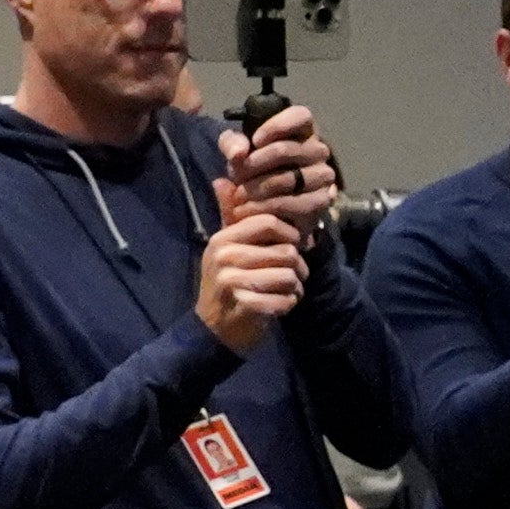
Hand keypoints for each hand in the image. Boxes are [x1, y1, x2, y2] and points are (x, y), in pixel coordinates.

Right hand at [196, 211, 308, 351]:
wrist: (213, 328)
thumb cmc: (227, 284)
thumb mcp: (225, 248)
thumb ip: (229, 216)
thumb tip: (222, 180)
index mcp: (223, 239)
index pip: (268, 222)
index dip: (290, 234)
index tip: (290, 247)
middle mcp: (225, 256)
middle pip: (287, 252)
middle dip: (297, 268)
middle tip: (291, 276)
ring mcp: (232, 281)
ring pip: (290, 276)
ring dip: (294, 288)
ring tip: (283, 291)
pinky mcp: (244, 305)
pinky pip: (286, 299)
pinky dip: (288, 304)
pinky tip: (277, 305)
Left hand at [214, 105, 339, 242]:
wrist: (268, 204)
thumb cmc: (254, 168)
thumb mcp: (238, 151)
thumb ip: (232, 144)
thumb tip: (239, 153)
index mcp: (301, 130)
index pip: (301, 116)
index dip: (277, 125)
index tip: (255, 140)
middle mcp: (318, 150)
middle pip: (288, 149)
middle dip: (255, 163)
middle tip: (235, 175)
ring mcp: (324, 175)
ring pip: (292, 178)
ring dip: (260, 187)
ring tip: (240, 195)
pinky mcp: (323, 200)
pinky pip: (298, 203)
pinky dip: (270, 207)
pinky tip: (252, 209)